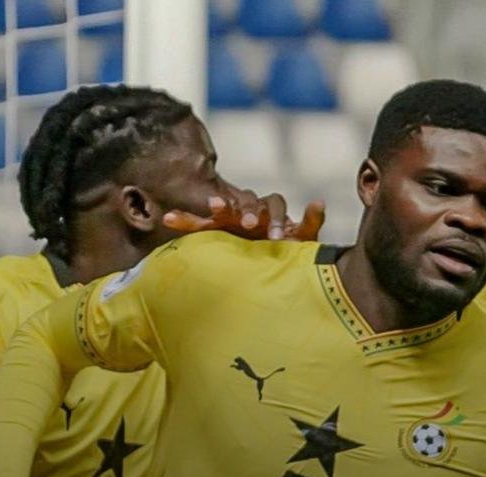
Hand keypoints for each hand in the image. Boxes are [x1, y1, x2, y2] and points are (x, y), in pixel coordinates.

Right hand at [163, 193, 325, 241]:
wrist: (269, 267)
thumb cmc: (287, 252)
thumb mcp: (303, 240)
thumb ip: (311, 223)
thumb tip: (318, 202)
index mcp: (272, 212)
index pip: (274, 204)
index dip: (277, 218)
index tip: (277, 237)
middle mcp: (251, 211)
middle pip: (246, 201)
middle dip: (247, 209)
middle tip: (249, 223)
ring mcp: (231, 221)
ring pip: (221, 209)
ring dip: (218, 207)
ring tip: (214, 208)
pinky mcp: (214, 232)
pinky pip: (197, 224)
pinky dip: (184, 220)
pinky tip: (168, 218)